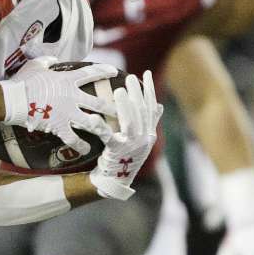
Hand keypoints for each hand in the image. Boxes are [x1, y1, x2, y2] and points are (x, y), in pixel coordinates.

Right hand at [0, 57, 117, 150]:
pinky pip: (73, 139)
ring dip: (103, 129)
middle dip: (113, 108)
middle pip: (98, 103)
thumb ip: (48, 61)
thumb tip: (54, 60)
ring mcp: (67, 113)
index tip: (115, 72)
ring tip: (113, 134)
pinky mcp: (59, 126)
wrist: (13, 100)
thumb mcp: (36, 65)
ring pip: (91, 123)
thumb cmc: (23, 81)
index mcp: (67, 80)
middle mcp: (71, 96)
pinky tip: (87, 150)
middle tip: (125, 111)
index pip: (90, 73)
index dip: (104, 71)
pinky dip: (81, 145)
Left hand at [89, 71, 162, 200]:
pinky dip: (101, 126)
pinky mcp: (117, 152)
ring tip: (119, 91)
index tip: (147, 73)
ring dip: (125, 105)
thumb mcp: (140, 139)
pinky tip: (93, 117)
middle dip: (137, 93)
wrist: (114, 181)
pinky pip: (108, 137)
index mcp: (149, 134)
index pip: (152, 108)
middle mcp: (144, 139)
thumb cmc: (124, 156)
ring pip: (130, 122)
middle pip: (141, 112)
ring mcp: (131, 146)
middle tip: (129, 78)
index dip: (149, 90)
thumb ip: (148, 122)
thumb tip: (160, 105)